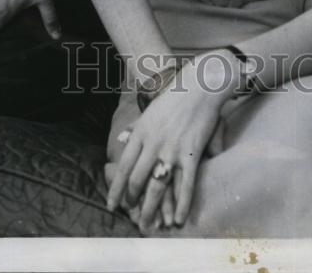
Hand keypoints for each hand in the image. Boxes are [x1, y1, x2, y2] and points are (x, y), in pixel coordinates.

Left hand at [106, 55, 236, 231]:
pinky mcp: (191, 153)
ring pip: (157, 186)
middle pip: (137, 180)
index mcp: (141, 132)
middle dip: (133, 201)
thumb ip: (135, 127)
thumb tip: (120, 138)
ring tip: (148, 225)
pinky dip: (181, 204)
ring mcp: (172, 150)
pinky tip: (177, 219)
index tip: (111, 205)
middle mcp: (153, 143)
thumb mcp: (149, 111)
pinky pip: (185, 184)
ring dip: (151, 209)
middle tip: (132, 216)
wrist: (200, 86)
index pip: (124, 166)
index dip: (116, 188)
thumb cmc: (174, 97)